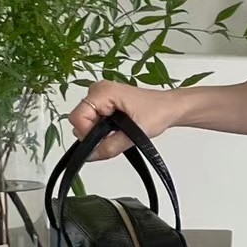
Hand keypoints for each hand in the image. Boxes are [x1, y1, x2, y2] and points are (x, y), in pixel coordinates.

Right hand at [66, 83, 186, 159]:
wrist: (170, 108)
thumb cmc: (157, 112)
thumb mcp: (135, 134)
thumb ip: (110, 146)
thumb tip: (91, 155)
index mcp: (102, 91)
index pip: (77, 117)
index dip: (87, 134)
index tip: (103, 141)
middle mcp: (97, 90)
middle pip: (80, 120)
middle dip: (94, 135)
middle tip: (116, 137)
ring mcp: (100, 97)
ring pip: (87, 123)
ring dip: (100, 133)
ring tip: (120, 132)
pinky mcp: (104, 104)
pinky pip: (94, 121)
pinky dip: (104, 130)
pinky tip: (118, 130)